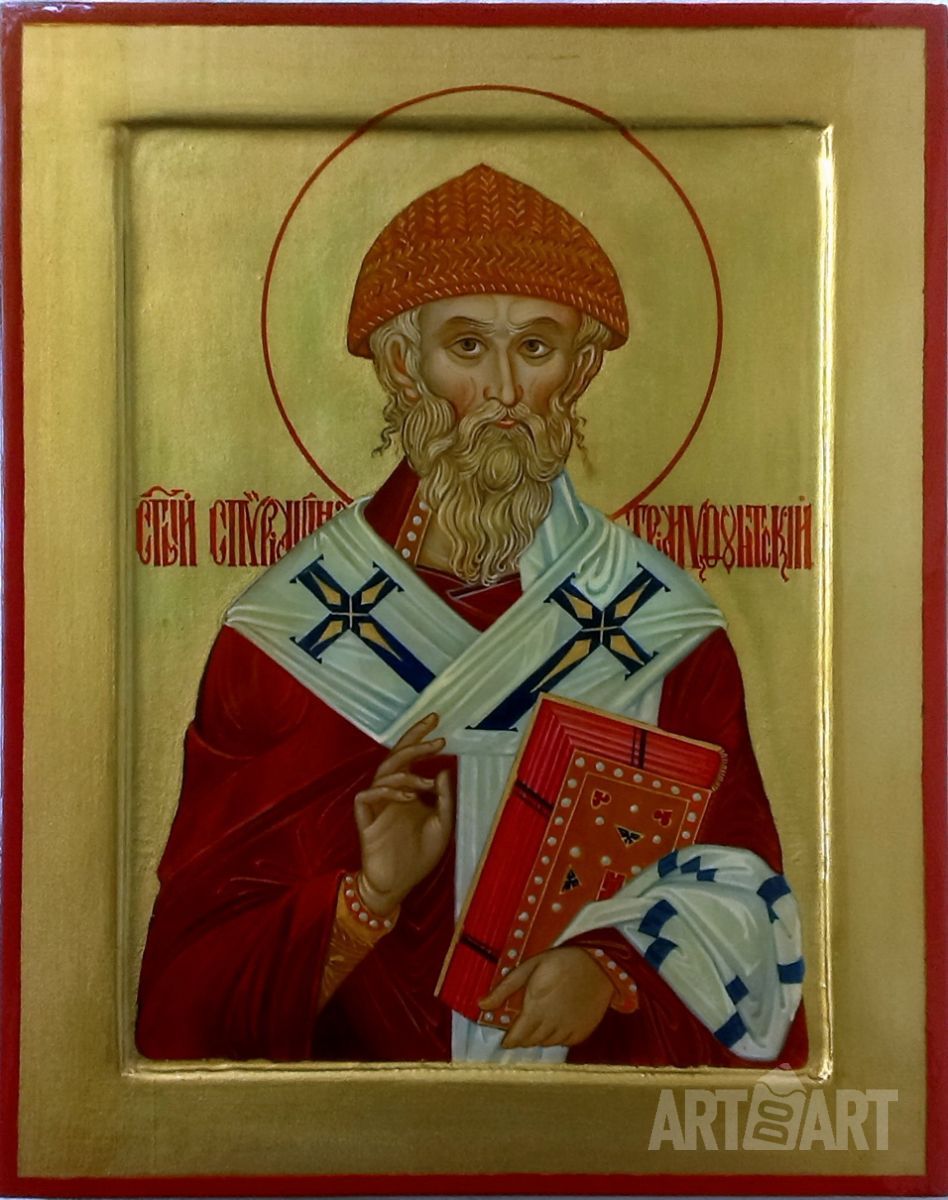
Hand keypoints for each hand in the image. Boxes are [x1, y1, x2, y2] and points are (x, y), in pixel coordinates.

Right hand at [354, 713, 453, 915]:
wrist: (399, 885)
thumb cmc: (420, 856)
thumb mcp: (442, 826)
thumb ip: (444, 799)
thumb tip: (445, 770)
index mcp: (408, 791)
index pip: (411, 757)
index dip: (421, 739)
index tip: (438, 724)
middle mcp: (391, 793)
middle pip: (396, 757)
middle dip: (414, 741)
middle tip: (434, 732)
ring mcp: (377, 804)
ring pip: (384, 774)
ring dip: (408, 774)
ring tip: (428, 785)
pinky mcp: (364, 818)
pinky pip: (369, 795)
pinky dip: (388, 791)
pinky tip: (408, 798)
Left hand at [479, 947, 614, 1048]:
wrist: (599, 964)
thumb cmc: (561, 961)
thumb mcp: (529, 967)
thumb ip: (505, 988)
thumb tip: (481, 1004)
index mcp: (535, 1009)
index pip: (516, 1038)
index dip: (509, 1040)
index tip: (506, 1038)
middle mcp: (551, 1024)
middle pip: (530, 1042)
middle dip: (522, 1037)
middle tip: (523, 1024)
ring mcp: (568, 1030)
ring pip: (546, 1043)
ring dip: (538, 1037)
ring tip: (539, 1020)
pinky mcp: (581, 1032)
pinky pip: (563, 1042)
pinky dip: (556, 1037)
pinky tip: (556, 1022)